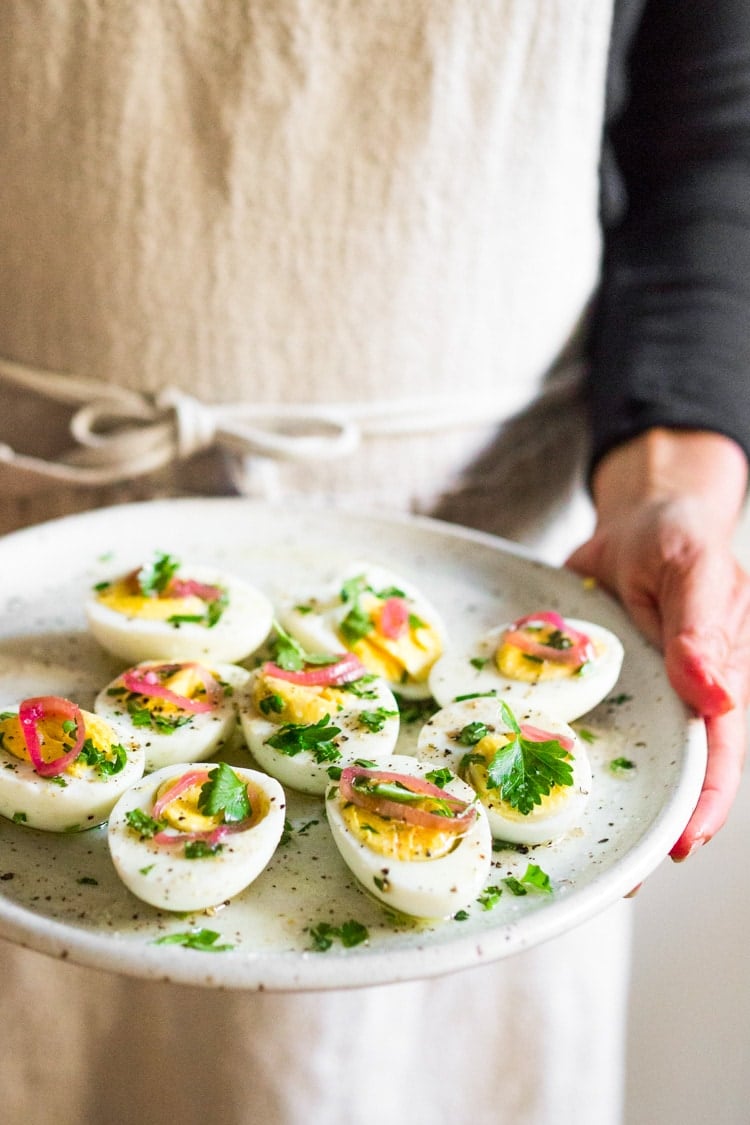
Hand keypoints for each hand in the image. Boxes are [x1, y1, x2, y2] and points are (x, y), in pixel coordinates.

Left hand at [567, 428, 749, 859]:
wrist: (636, 517)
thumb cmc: (679, 538)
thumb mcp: (695, 571)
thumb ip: (702, 629)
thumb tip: (716, 697)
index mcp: (716, 682)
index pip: (717, 757)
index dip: (702, 806)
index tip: (677, 848)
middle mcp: (675, 700)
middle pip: (666, 774)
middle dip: (644, 826)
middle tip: (612, 875)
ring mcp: (632, 695)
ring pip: (617, 757)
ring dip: (594, 799)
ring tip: (561, 848)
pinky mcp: (590, 681)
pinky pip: (574, 722)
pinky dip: (553, 749)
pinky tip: (524, 774)